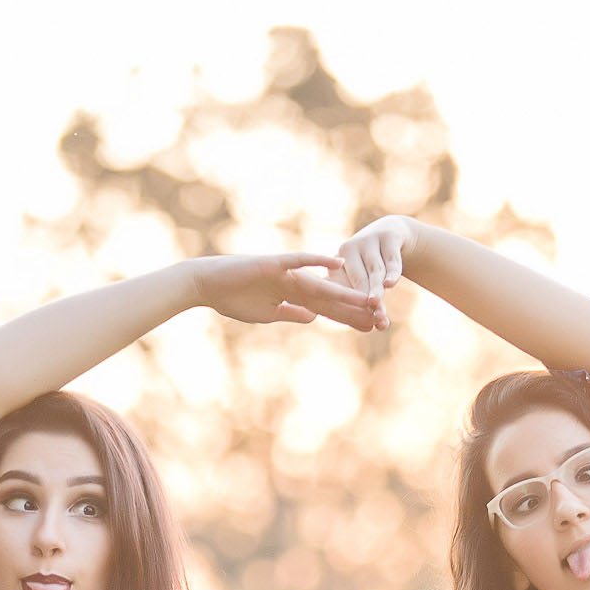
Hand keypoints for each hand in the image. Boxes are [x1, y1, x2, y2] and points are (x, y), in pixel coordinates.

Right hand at [193, 253, 378, 330]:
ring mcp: (286, 272)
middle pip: (331, 298)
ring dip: (345, 291)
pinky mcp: (274, 263)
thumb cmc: (233, 298)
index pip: (327, 310)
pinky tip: (336, 263)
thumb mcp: (268, 314)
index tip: (371, 328)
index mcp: (294, 297)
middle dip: (355, 310)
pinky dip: (316, 261)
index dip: (349, 319)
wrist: (207, 285)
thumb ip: (291, 313)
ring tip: (369, 299)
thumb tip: (313, 318)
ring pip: (321, 284)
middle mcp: (295, 283)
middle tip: (382, 317)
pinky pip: (298, 261)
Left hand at [332, 216, 416, 326]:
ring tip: (379, 310)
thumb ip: (365, 303)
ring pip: (374, 270)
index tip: (360, 326)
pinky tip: (389, 284)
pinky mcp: (388, 236)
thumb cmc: (371, 268)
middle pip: (358, 281)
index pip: (341, 289)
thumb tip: (375, 327)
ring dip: (377, 291)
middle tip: (372, 321)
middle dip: (366, 302)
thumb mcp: (364, 282)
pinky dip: (391, 272)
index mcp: (336, 264)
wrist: (392, 236)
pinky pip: (391, 258)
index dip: (350, 307)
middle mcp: (348, 249)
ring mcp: (368, 240)